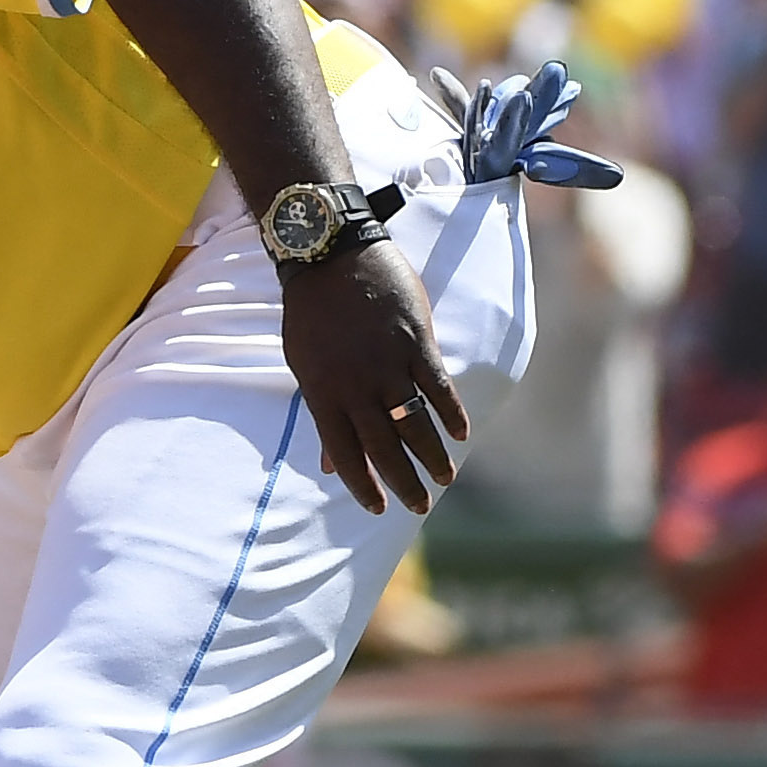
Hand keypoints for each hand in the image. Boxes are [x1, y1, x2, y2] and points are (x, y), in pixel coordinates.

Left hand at [282, 237, 463, 514]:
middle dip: (403, 482)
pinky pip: (437, 386)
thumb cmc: (312, 314)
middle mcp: (356, 386)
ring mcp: (387, 365)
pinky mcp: (414, 343)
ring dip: (432, 455)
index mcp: (323, 394)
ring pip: (414, 423)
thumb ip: (322, 411)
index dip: (363, 484)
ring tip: (445, 478)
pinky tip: (462, 434)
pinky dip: (451, 413)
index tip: (377, 508)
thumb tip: (327, 461)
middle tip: (420, 506)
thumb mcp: (304, 364)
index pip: (345, 453)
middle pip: (384, 446)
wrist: (331, 258)